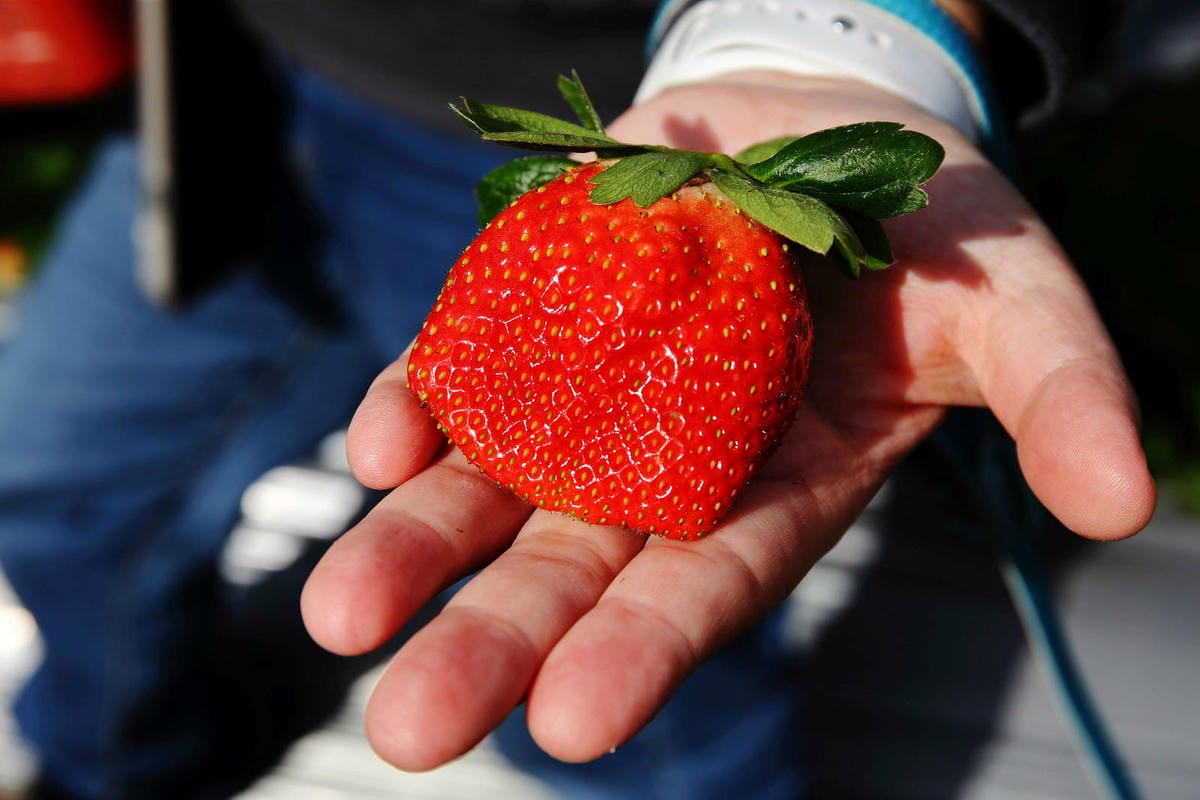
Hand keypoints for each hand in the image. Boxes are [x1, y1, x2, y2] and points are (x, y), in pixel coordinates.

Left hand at [300, 73, 1155, 770]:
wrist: (826, 120)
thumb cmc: (930, 227)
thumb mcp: (1014, 299)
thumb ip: (1061, 393)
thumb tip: (1119, 496)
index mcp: (773, 490)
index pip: (701, 591)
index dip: (642, 654)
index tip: (574, 725)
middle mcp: (663, 465)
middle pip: (567, 568)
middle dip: (491, 642)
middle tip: (410, 724)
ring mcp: (586, 393)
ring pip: (488, 489)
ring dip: (412, 545)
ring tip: (342, 613)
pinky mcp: (532, 314)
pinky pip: (459, 373)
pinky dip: (415, 409)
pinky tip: (380, 446)